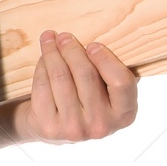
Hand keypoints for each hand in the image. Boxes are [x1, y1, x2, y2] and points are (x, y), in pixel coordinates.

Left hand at [8, 29, 137, 144]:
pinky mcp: (49, 127)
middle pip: (86, 74)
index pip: (121, 82)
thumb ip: (110, 71)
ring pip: (61, 77)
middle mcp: (101, 125)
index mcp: (124, 115)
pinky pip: (43, 85)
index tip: (92, 45)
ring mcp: (75, 128)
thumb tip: (97, 39)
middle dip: (72, 49)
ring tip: (49, 39)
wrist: (54, 129)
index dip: (105, 59)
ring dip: (52, 52)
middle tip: (64, 36)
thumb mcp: (107, 92)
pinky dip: (41, 67)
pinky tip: (43, 59)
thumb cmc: (85, 102)